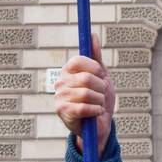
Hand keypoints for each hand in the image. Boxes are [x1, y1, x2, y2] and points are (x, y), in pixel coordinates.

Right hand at [54, 33, 114, 157]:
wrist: (100, 125)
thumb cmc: (99, 98)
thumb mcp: (101, 76)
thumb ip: (96, 57)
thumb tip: (93, 35)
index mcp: (68, 71)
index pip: (78, 60)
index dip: (93, 67)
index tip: (101, 75)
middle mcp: (61, 82)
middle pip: (86, 78)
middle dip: (100, 87)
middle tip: (101, 94)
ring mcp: (60, 97)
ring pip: (86, 93)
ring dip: (99, 100)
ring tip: (98, 105)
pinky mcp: (63, 112)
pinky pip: (83, 107)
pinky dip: (95, 110)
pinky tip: (96, 112)